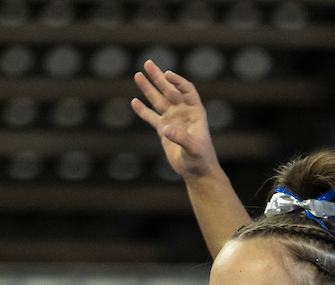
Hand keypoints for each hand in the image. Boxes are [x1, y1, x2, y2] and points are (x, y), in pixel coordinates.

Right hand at [132, 61, 219, 179]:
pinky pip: (151, 117)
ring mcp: (172, 119)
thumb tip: (165, 129)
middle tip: (147, 64)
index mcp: (195, 111)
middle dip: (158, 77)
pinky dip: (143, 110)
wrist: (196, 171)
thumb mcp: (194, 148)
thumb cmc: (200, 158)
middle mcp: (183, 111)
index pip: (186, 90)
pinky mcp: (163, 130)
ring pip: (158, 100)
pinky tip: (134, 102)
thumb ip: (181, 137)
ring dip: (148, 89)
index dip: (177, 81)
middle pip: (169, 90)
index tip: (167, 75)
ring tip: (137, 75)